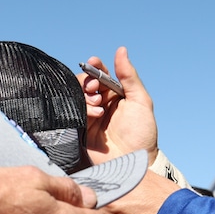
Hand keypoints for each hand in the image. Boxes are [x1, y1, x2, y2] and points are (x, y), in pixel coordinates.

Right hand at [82, 47, 158, 165]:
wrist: (132, 163)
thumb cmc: (141, 134)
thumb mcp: (140, 101)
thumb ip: (129, 76)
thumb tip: (121, 50)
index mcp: (116, 95)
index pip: (101, 74)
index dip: (95, 67)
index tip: (93, 63)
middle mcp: (101, 103)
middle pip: (85, 82)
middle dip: (87, 81)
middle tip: (95, 89)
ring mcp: (89, 116)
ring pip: (77, 95)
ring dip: (85, 95)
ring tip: (97, 106)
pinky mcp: (80, 128)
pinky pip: (72, 112)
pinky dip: (82, 108)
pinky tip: (94, 115)